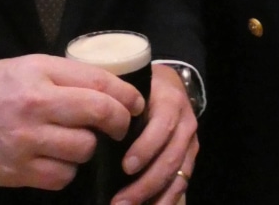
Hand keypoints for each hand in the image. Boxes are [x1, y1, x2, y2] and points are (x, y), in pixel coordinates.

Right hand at [0, 54, 144, 188]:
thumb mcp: (26, 67)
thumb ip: (64, 77)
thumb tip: (107, 91)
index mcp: (40, 72)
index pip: (100, 82)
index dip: (127, 95)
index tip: (137, 103)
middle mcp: (36, 103)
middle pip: (101, 114)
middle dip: (120, 123)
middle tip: (119, 127)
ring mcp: (26, 140)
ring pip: (84, 149)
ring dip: (87, 148)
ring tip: (75, 141)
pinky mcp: (17, 171)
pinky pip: (61, 177)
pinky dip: (65, 171)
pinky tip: (55, 160)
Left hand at [113, 63, 197, 204]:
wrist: (171, 86)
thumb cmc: (143, 88)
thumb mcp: (133, 87)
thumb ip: (118, 103)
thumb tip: (88, 128)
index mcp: (170, 102)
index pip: (162, 127)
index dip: (146, 148)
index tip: (125, 167)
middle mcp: (185, 124)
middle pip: (170, 158)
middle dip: (145, 184)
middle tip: (119, 202)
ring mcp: (190, 144)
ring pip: (178, 176)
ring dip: (154, 198)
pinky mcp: (190, 159)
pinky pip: (181, 184)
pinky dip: (165, 200)